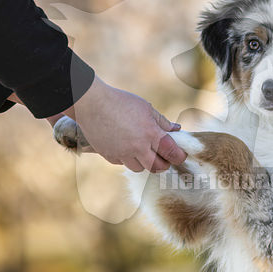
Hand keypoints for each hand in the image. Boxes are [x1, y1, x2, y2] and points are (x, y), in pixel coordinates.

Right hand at [63, 76, 186, 171]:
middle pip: (157, 167)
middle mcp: (138, 147)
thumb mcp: (146, 108)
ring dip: (145, 162)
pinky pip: (124, 163)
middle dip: (164, 164)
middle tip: (165, 158)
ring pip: (140, 168)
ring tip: (145, 152)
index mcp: (151, 133)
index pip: (172, 152)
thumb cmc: (121, 102)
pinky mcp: (110, 156)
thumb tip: (176, 129)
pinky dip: (128, 158)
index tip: (180, 156)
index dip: (179, 156)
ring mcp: (123, 154)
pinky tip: (127, 147)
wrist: (92, 104)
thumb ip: (162, 122)